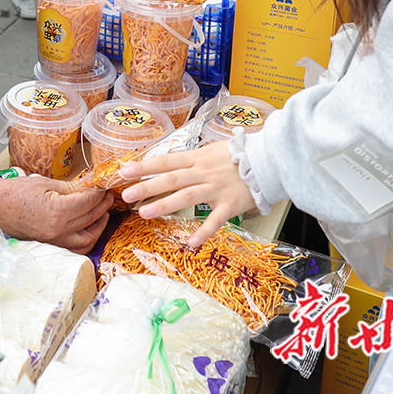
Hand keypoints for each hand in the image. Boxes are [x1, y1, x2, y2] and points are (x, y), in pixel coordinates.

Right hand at [0, 174, 113, 252]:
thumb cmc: (16, 192)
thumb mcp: (46, 183)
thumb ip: (71, 187)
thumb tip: (90, 186)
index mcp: (58, 212)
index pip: (89, 202)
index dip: (99, 192)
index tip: (104, 184)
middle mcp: (59, 231)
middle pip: (91, 218)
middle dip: (103, 205)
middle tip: (107, 194)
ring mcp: (55, 242)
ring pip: (89, 238)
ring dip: (99, 225)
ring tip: (102, 212)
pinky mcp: (51, 246)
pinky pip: (76, 249)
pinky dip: (87, 240)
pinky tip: (90, 229)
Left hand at [119, 142, 256, 247]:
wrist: (268, 161)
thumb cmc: (240, 155)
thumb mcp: (211, 150)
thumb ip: (192, 158)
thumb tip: (171, 162)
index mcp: (197, 159)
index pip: (165, 161)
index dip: (144, 166)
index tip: (124, 171)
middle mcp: (203, 173)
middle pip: (171, 179)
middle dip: (147, 187)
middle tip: (127, 195)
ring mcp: (216, 189)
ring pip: (186, 197)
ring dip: (164, 205)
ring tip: (145, 213)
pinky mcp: (230, 205)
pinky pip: (215, 221)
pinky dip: (203, 232)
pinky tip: (190, 243)